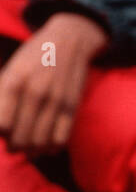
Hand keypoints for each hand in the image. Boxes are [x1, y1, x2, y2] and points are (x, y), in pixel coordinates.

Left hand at [0, 12, 106, 154]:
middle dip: (13, 146)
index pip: (2, 125)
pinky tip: (47, 145)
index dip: (0, 133)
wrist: (69, 40)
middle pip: (20, 138)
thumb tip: (0, 127)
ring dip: (31, 150)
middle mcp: (35, 92)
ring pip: (40, 142)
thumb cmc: (32, 57)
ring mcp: (56, 100)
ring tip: (28, 149)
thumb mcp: (9, 70)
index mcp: (14, 82)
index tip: (3, 131)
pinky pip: (61, 138)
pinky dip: (52, 147)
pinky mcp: (72, 105)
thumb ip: (0, 97)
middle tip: (12, 145)